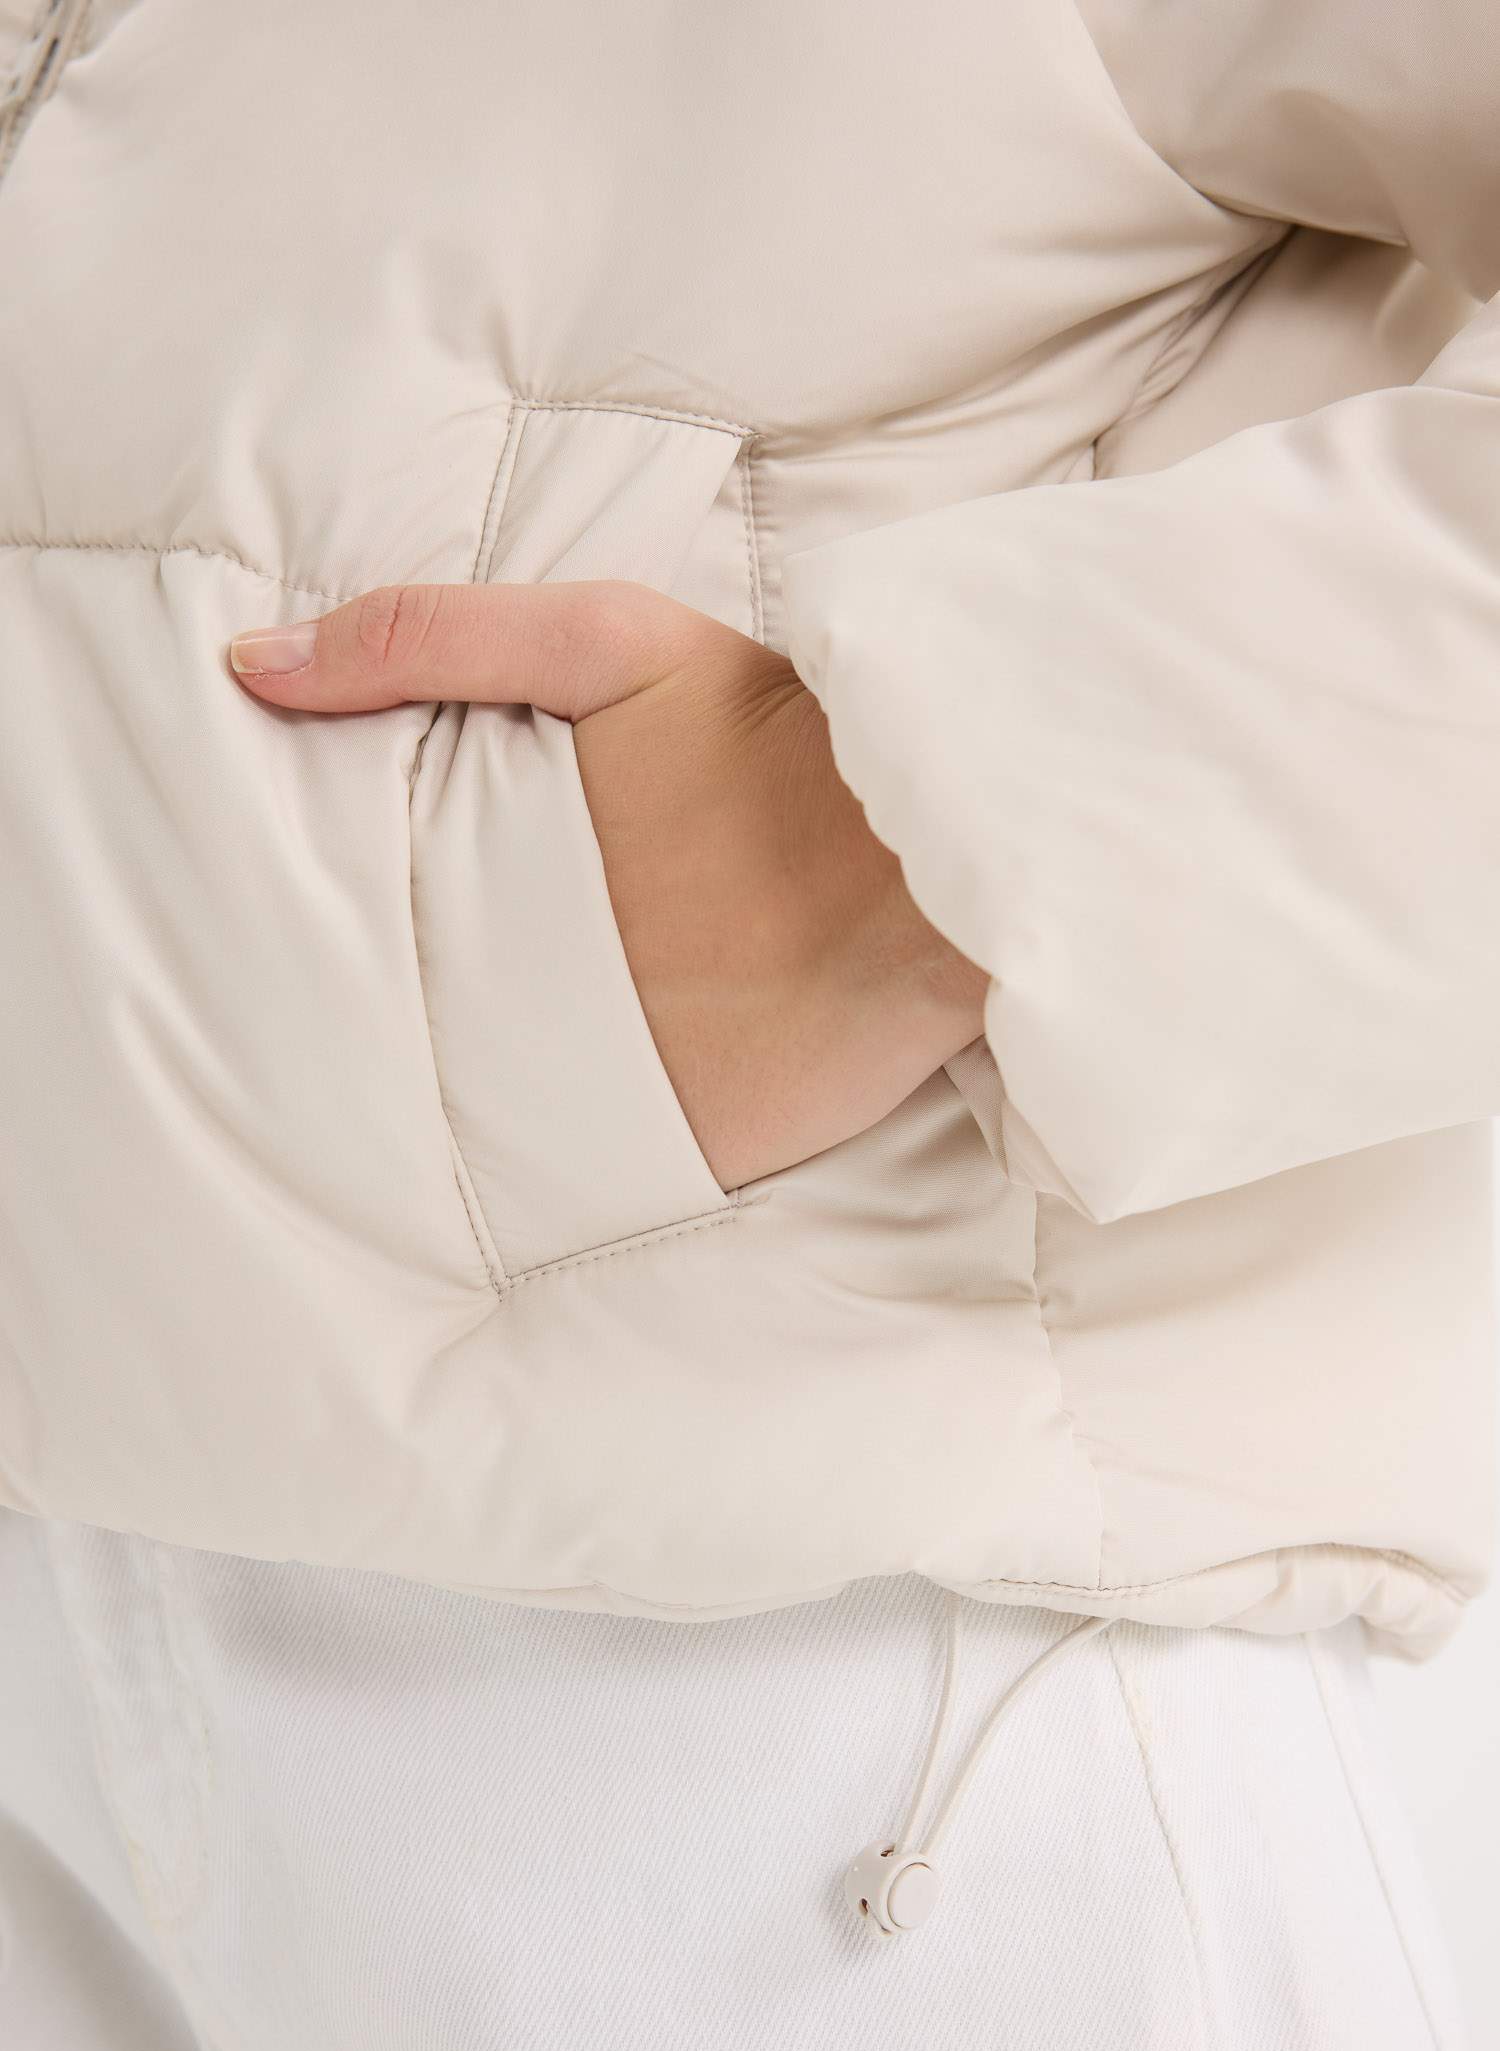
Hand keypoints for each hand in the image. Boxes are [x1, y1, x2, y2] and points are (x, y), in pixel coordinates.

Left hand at [229, 582, 988, 1187]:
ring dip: (474, 1108)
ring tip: (476, 1089)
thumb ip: (425, 640)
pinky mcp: (702, 1149)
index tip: (289, 955)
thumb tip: (248, 665)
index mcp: (508, 876)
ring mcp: (623, 1084)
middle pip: (423, 1037)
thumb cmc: (776, 732)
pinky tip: (555, 1146)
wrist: (943, 838)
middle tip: (355, 1047)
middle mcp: (546, 993)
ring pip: (496, 1117)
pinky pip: (600, 1176)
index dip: (331, 950)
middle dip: (395, 1035)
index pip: (371, 936)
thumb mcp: (605, 637)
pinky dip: (569, 1168)